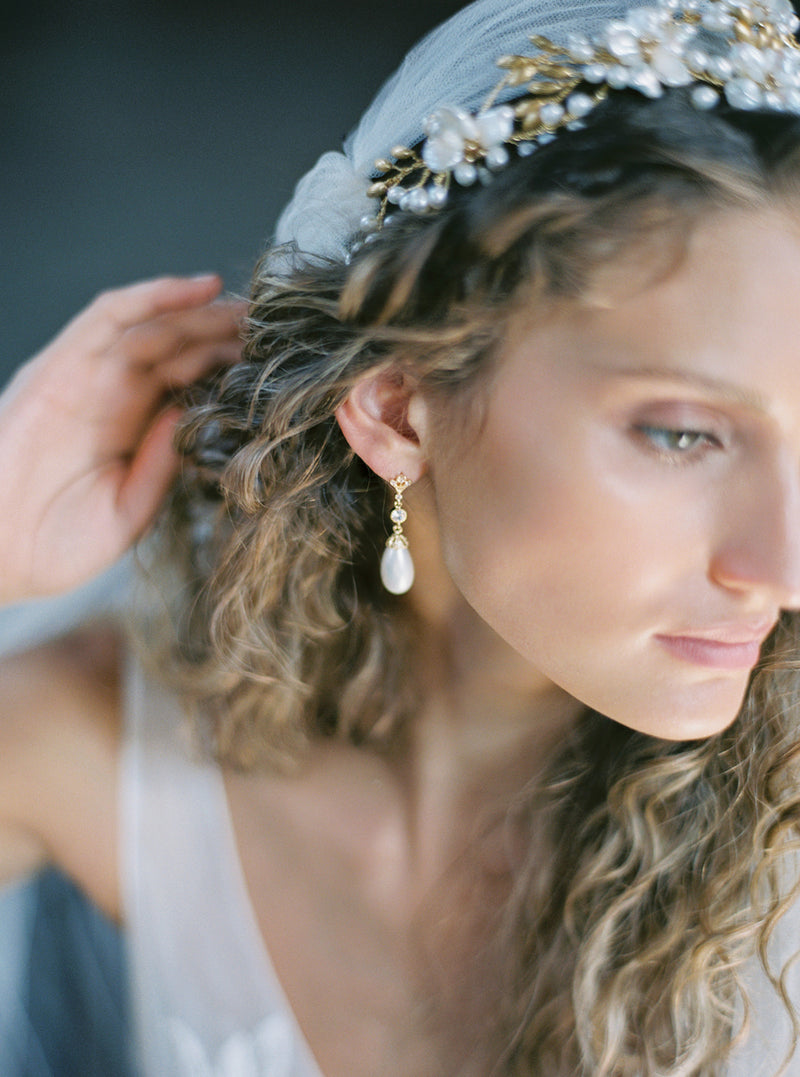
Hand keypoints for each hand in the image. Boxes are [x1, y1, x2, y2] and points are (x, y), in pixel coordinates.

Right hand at [0, 275, 243, 603]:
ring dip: (202, 311)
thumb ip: (162, 466)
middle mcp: (112, 397)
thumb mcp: (128, 511)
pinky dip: (153, 296)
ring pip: (154, 326)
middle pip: (179, 348)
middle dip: (226, 333)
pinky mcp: (59, 365)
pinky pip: (108, 316)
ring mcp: (86, 377)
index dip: (231, 368)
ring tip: (249, 304)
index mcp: (133, 431)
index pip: (190, 383)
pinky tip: (198, 289)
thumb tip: (198, 420)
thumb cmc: (54, 546)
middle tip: (275, 323)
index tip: (277, 362)